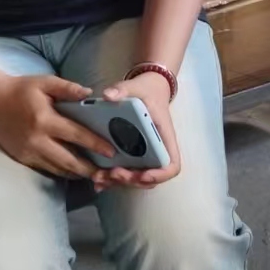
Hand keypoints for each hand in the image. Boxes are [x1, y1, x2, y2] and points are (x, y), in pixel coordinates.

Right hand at [0, 72, 113, 179]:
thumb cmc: (20, 89)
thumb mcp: (45, 82)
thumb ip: (68, 88)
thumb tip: (91, 94)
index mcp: (44, 119)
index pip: (76, 135)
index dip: (95, 144)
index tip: (111, 152)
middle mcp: (37, 140)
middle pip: (69, 160)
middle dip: (90, 168)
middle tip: (107, 173)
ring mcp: (28, 152)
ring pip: (58, 169)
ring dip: (77, 173)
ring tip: (95, 175)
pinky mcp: (22, 158)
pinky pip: (46, 169)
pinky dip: (61, 171)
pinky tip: (74, 171)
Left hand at [91, 71, 182, 189]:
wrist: (148, 89)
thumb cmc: (147, 90)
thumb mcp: (136, 86)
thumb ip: (123, 89)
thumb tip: (107, 95)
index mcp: (164, 137)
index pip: (172, 165)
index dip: (160, 174)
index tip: (143, 174)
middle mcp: (157, 150)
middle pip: (151, 178)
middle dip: (131, 180)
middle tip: (113, 174)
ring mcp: (145, 155)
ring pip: (137, 179)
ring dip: (119, 183)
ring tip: (100, 178)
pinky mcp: (133, 155)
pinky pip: (127, 173)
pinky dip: (113, 180)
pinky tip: (98, 181)